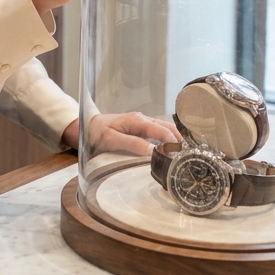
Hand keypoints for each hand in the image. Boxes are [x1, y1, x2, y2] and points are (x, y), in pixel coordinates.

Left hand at [61, 112, 180, 156]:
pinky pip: (158, 130)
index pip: (162, 131)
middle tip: (189, 155)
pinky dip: (168, 137)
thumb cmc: (97, 133)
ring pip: (165, 127)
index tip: (181, 155)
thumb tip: (153, 152)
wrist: (85, 125)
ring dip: (175, 138)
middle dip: (180, 140)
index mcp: (137, 121)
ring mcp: (142, 122)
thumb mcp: (112, 140)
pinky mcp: (140, 127)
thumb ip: (132, 145)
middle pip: (168, 127)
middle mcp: (142, 119)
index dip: (173, 143)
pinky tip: (172, 148)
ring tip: (184, 153)